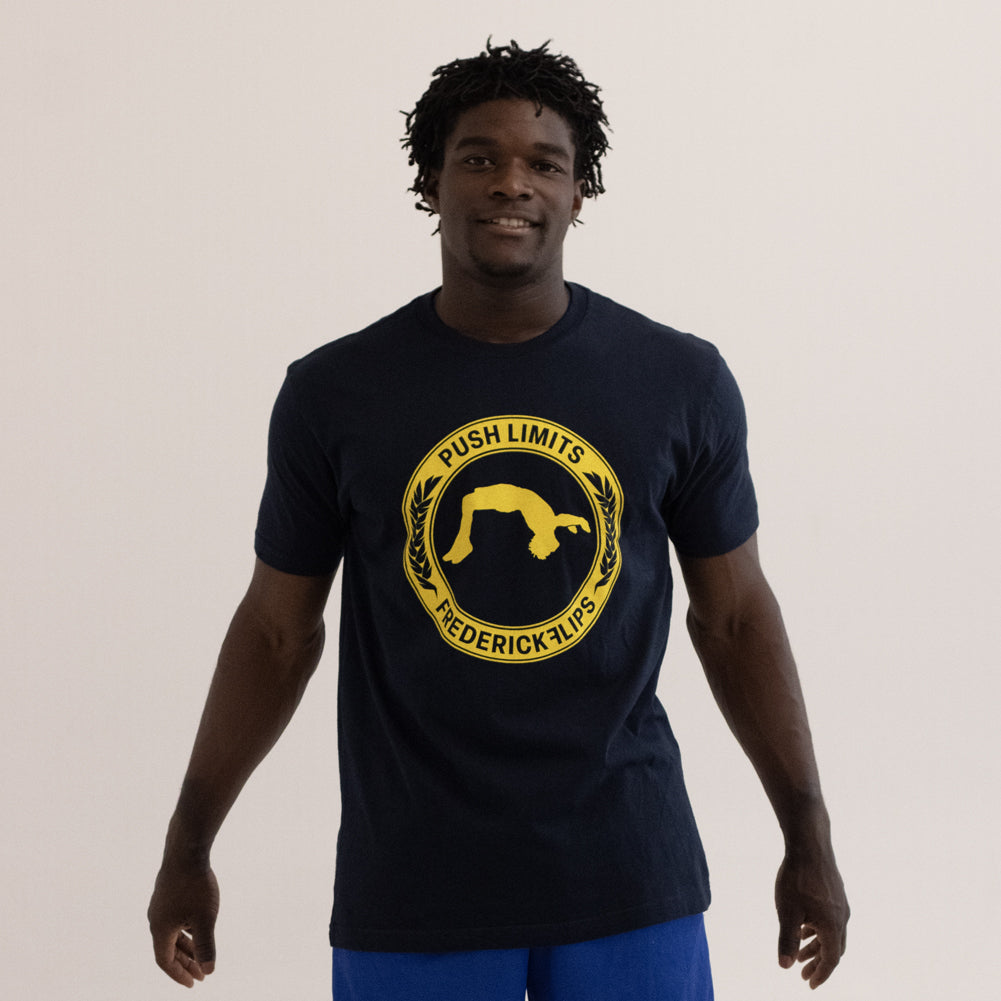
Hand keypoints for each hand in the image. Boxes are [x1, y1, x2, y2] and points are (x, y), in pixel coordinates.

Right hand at [148, 860, 219, 987]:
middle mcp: (156, 919)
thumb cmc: (196, 885)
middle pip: (168, 949)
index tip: (194, 983)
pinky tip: (197, 928)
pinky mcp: (167, 893)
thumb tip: (209, 970)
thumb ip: (206, 946)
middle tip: (202, 974)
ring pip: (172, 934)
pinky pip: (174, 920)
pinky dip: (185, 930)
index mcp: (160, 929)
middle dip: (185, 963)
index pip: (165, 961)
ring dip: (186, 947)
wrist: (186, 850)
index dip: (179, 974)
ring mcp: (160, 905)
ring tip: (202, 955)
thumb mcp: (205, 918)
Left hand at [775, 852, 848, 988]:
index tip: (809, 985)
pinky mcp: (835, 893)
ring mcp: (840, 904)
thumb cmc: (796, 878)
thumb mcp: (787, 911)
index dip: (820, 974)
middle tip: (803, 975)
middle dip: (818, 964)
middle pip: (833, 949)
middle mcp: (841, 918)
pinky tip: (804, 928)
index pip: (831, 959)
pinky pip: (829, 920)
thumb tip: (784, 966)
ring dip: (817, 946)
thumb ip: (787, 939)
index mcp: (833, 926)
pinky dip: (818, 930)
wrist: (809, 845)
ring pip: (831, 933)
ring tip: (800, 956)